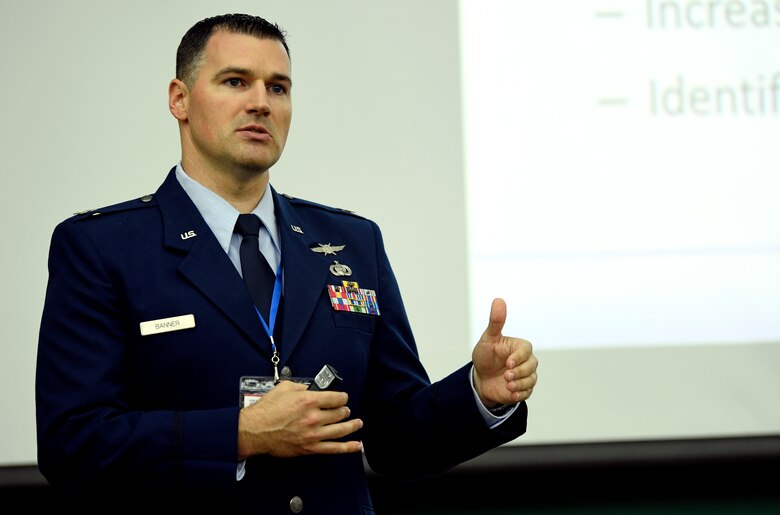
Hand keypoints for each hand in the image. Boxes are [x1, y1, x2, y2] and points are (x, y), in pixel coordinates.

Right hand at [237, 380, 363, 458]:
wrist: (254, 430)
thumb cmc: (267, 410)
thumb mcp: (285, 388)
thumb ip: (301, 386)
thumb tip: (310, 388)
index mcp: (309, 400)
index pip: (336, 398)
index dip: (342, 397)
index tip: (342, 398)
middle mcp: (314, 417)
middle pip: (340, 413)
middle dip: (344, 410)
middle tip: (345, 410)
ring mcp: (313, 434)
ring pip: (341, 430)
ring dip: (352, 425)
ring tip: (357, 423)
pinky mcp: (310, 448)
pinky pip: (334, 448)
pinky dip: (348, 447)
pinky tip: (356, 445)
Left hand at [471, 298, 537, 407]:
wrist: (481, 378)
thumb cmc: (485, 355)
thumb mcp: (488, 339)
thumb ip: (495, 321)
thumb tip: (498, 300)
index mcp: (520, 347)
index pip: (526, 350)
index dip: (519, 357)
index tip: (508, 363)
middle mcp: (526, 360)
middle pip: (531, 366)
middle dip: (519, 373)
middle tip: (506, 376)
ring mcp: (526, 375)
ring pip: (531, 380)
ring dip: (520, 384)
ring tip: (507, 385)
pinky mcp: (524, 388)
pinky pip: (528, 392)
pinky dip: (520, 394)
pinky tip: (510, 393)